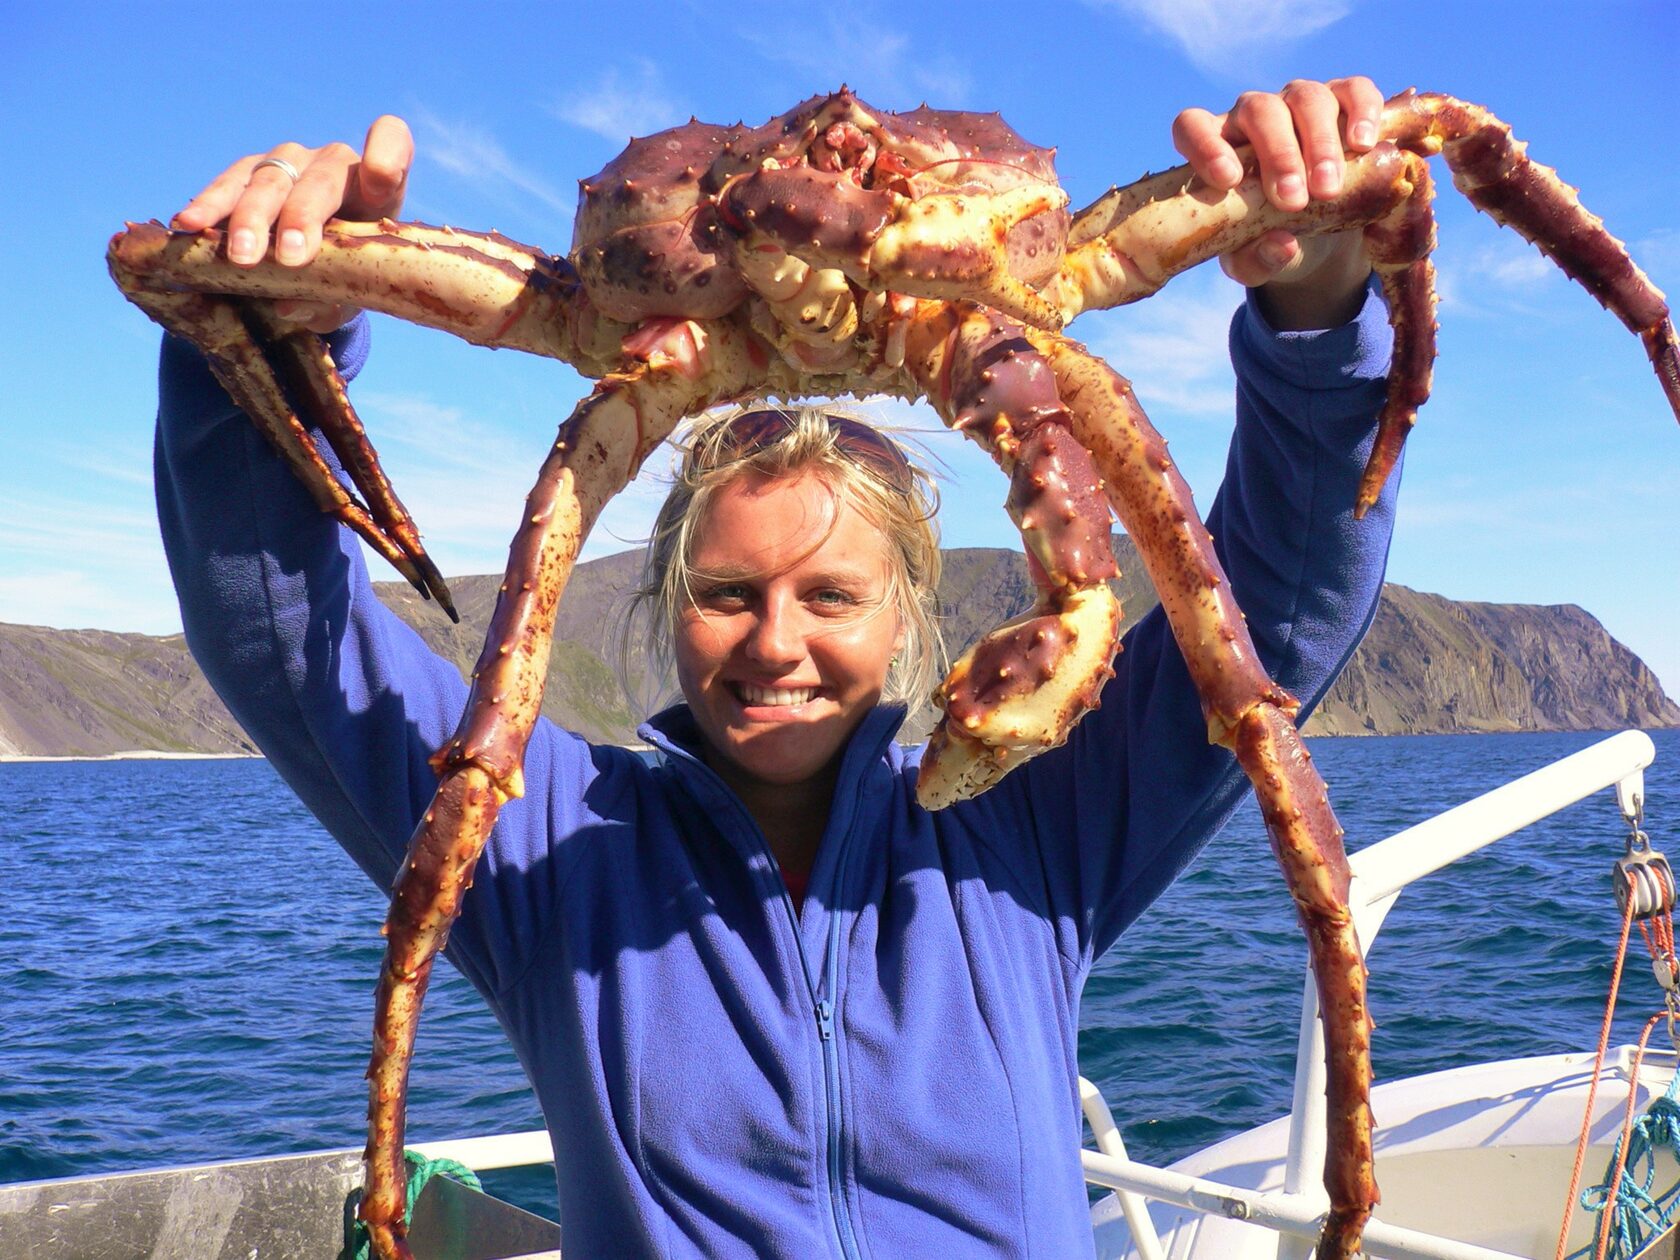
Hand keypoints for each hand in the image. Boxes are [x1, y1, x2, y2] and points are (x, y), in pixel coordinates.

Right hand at [171, 116, 413, 332]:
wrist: (313, 266)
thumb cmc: (346, 276)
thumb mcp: (348, 295)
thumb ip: (330, 302)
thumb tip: (288, 306)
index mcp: (377, 188)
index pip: (392, 143)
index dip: (386, 154)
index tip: (380, 179)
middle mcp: (334, 165)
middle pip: (321, 178)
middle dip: (301, 217)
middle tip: (287, 258)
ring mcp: (290, 161)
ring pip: (271, 177)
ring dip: (253, 217)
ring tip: (239, 254)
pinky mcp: (251, 169)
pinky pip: (230, 181)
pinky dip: (210, 204)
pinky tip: (189, 223)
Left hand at [1172, 78, 1383, 328]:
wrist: (1316, 235)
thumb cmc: (1267, 240)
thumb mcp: (1254, 262)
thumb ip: (1255, 260)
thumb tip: (1282, 245)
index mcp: (1216, 149)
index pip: (1192, 126)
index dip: (1205, 147)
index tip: (1229, 181)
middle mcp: (1252, 118)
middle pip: (1258, 109)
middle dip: (1278, 155)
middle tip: (1293, 201)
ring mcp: (1297, 103)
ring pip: (1305, 98)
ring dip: (1318, 143)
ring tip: (1328, 190)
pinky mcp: (1344, 101)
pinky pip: (1353, 89)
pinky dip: (1361, 111)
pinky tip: (1363, 145)